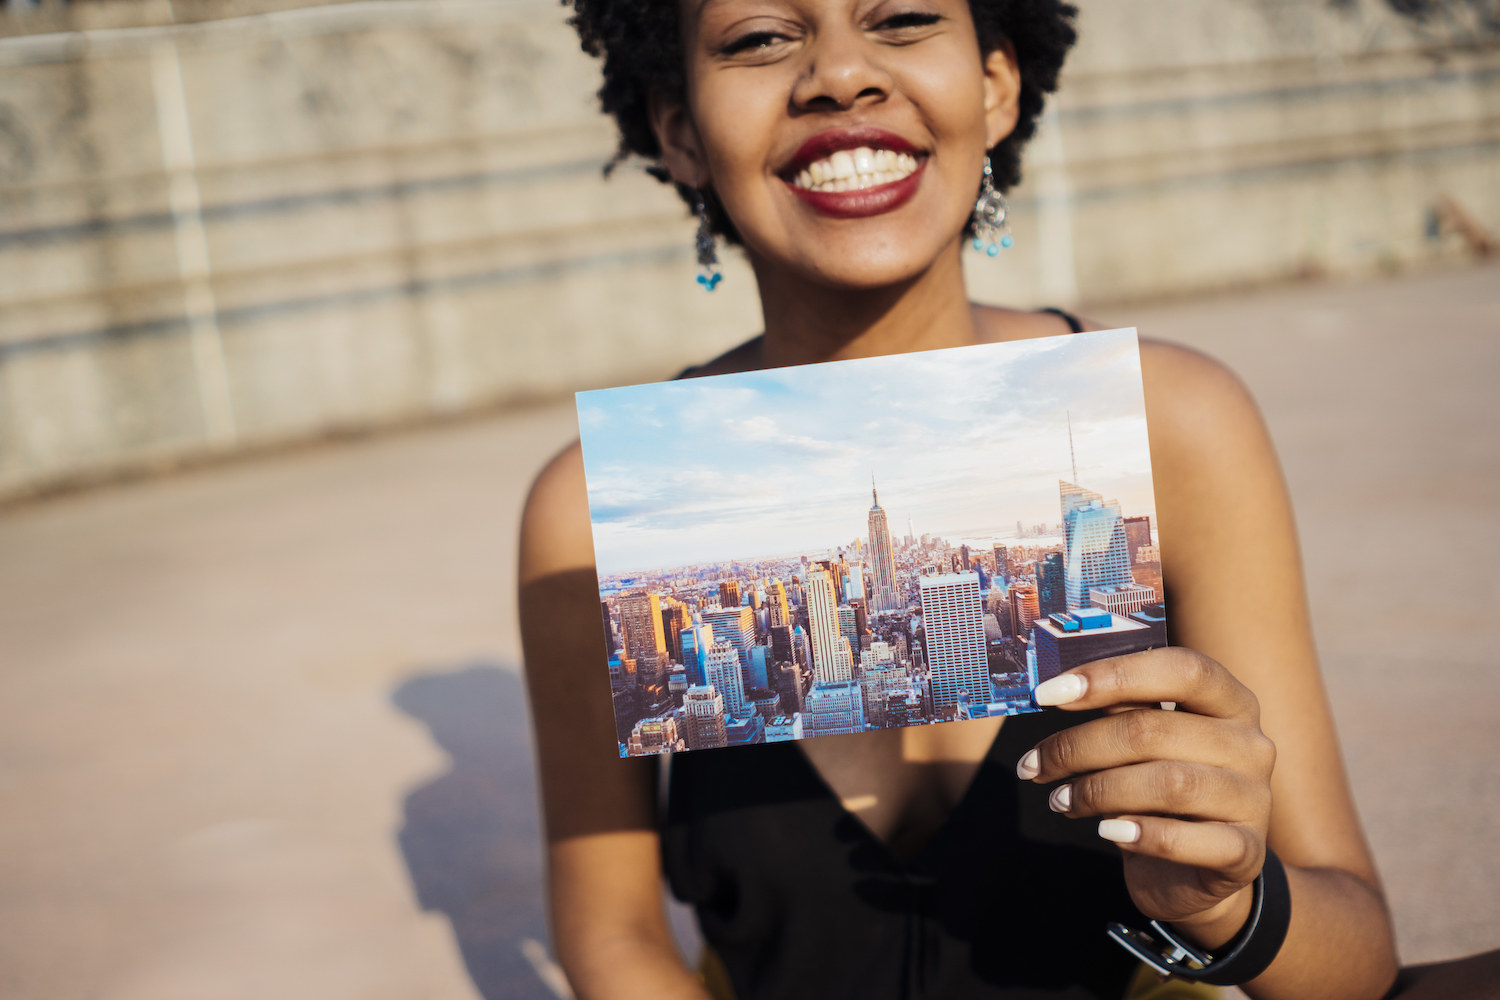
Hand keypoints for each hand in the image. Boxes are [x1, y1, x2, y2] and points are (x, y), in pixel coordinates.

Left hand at [1015, 647, 1276, 942]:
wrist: (1193, 874)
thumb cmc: (1158, 792)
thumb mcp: (1142, 743)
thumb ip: (1117, 710)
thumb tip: (1055, 688)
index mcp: (1230, 701)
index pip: (1180, 669)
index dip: (1111, 675)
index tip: (1046, 694)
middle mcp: (1251, 744)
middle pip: (1154, 730)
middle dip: (1080, 746)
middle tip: (1034, 765)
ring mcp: (1255, 799)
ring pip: (1167, 783)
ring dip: (1098, 790)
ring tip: (1061, 801)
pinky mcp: (1245, 853)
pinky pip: (1186, 839)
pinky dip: (1139, 834)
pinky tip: (1106, 832)